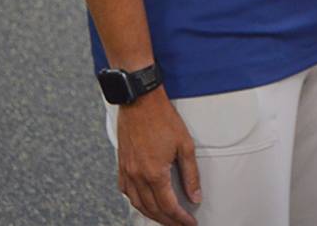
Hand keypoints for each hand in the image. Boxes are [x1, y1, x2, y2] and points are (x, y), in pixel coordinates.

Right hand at [116, 90, 200, 225]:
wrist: (140, 102)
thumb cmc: (163, 119)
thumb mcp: (185, 145)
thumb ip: (190, 174)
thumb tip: (195, 196)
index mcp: (154, 173)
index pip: (168, 206)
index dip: (180, 218)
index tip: (190, 223)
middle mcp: (137, 176)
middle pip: (152, 209)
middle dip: (168, 220)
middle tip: (180, 224)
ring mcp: (126, 172)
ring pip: (137, 203)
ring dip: (152, 214)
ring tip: (166, 218)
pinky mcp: (121, 165)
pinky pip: (126, 192)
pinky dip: (137, 202)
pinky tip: (145, 202)